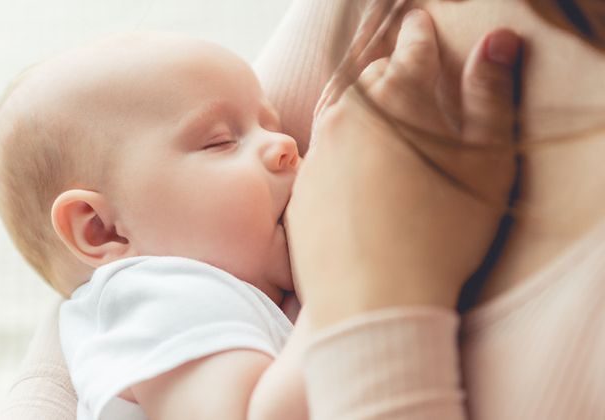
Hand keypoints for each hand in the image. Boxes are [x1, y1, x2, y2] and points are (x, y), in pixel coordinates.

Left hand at [285, 9, 521, 327]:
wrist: (372, 299)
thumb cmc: (442, 235)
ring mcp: (318, 150)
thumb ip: (491, 97)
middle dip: (392, 69)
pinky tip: (352, 164)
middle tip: (405, 71)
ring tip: (375, 106)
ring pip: (340, 108)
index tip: (421, 23)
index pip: (413, 46)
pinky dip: (339, 146)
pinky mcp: (301, 185)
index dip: (421, 33)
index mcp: (400, 98)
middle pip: (372, 76)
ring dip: (359, 101)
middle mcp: (349, 114)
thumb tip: (497, 41)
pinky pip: (321, 151)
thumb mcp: (487, 165)